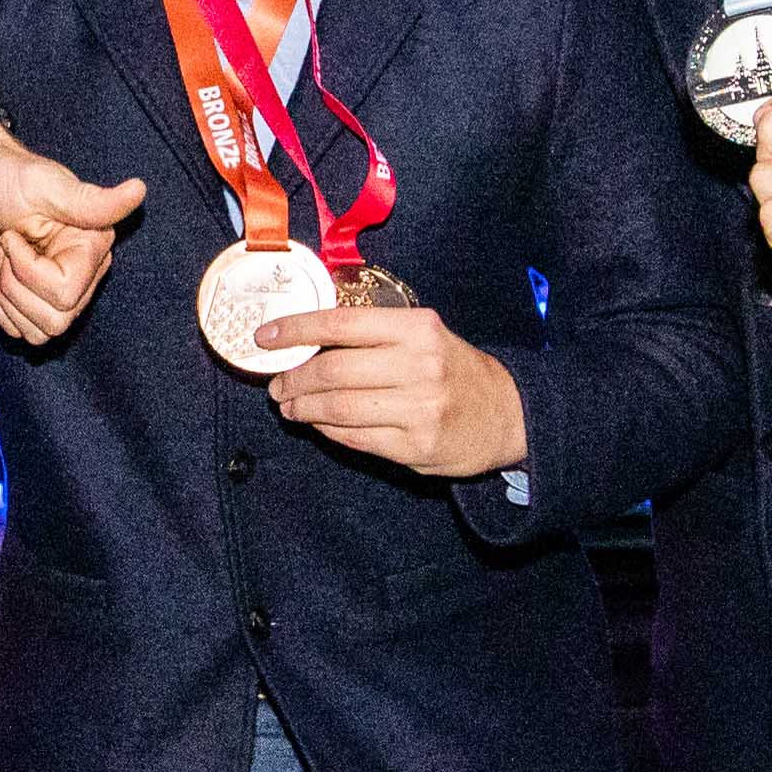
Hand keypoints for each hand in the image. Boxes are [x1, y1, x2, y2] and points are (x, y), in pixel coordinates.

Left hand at [0, 110, 146, 342]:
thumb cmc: (3, 176)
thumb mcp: (44, 185)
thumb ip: (92, 201)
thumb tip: (139, 190)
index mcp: (93, 245)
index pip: (65, 293)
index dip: (28, 272)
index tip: (12, 236)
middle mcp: (84, 273)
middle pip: (54, 320)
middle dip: (13, 286)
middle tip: (4, 247)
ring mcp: (58, 291)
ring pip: (38, 333)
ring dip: (4, 296)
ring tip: (0, 257)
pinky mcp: (35, 302)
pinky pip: (20, 332)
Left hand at [261, 302, 529, 478]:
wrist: (507, 413)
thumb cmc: (453, 368)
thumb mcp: (423, 335)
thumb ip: (374, 334)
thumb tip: (305, 340)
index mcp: (417, 328)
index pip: (340, 324)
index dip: (295, 330)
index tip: (264, 337)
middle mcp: (419, 365)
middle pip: (332, 371)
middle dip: (293, 379)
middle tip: (278, 384)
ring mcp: (419, 409)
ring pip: (338, 409)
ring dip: (303, 408)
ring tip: (290, 406)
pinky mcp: (417, 447)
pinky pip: (355, 438)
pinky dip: (328, 430)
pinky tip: (319, 423)